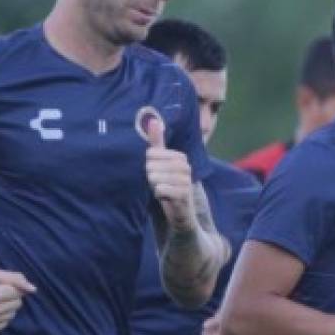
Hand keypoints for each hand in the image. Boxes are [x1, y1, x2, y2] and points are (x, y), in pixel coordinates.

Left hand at [144, 113, 196, 231]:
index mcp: (180, 157)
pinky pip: (160, 189)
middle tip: (160, 185)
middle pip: (151, 165)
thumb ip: (157, 142)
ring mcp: (186, 180)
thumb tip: (153, 119)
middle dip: (150, 178)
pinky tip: (165, 199)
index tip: (158, 174)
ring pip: (154, 177)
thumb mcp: (161, 164)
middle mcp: (186, 166)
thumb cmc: (169, 187)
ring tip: (163, 192)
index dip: (148, 166)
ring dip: (154, 187)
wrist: (182, 215)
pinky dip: (158, 195)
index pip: (151, 154)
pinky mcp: (184, 194)